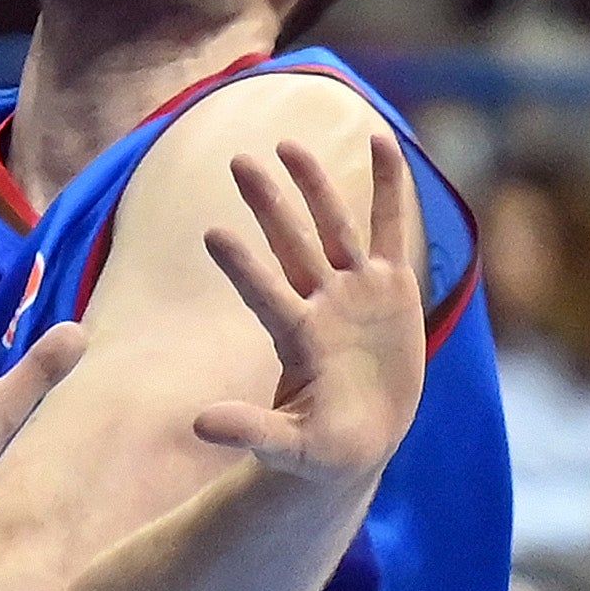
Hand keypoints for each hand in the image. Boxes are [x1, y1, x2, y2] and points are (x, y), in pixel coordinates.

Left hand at [193, 132, 425, 480]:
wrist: (358, 440)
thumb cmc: (322, 450)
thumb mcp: (291, 447)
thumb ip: (251, 431)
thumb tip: (198, 425)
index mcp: (298, 340)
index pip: (265, 295)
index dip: (243, 268)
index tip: (211, 233)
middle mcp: (322, 305)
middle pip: (292, 244)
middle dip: (268, 203)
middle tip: (236, 160)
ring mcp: (356, 291)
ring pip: (334, 226)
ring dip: (314, 185)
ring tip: (287, 144)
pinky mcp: (391, 285)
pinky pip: (389, 227)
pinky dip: (389, 186)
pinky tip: (382, 140)